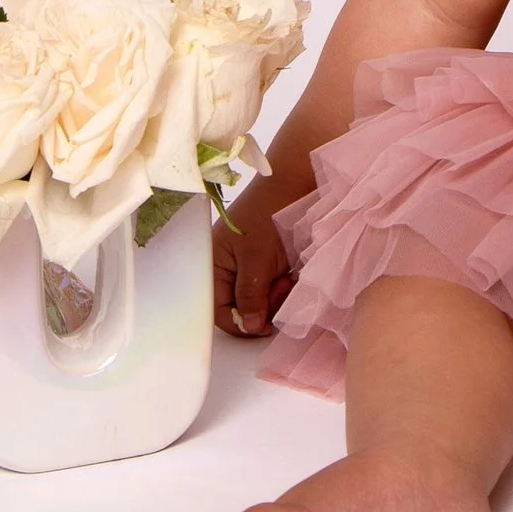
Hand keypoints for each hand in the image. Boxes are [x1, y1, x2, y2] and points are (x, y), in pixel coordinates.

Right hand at [211, 175, 295, 338]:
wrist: (298, 184)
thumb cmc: (270, 215)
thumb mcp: (256, 258)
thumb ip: (249, 295)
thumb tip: (249, 327)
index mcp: (214, 264)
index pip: (218, 310)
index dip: (240, 322)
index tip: (264, 323)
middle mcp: (228, 268)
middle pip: (241, 309)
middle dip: (263, 306)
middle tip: (281, 287)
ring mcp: (250, 268)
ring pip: (261, 303)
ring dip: (277, 297)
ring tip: (288, 276)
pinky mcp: (269, 266)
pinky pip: (273, 291)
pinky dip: (284, 288)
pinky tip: (291, 274)